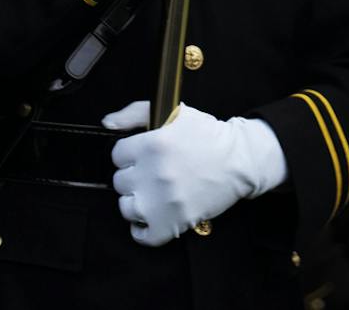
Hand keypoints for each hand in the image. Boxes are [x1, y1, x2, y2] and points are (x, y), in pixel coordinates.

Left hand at [102, 100, 285, 246]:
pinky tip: (152, 216)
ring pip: (126, 207)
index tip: (142, 157)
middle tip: (151, 174)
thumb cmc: (208, 136)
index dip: (129, 155)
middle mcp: (154, 174)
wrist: (239, 161)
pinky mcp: (173, 224)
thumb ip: (136, 113)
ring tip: (152, 194)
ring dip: (136, 201)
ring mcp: (162, 202)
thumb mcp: (175, 112)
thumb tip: (109, 122)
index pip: (117, 155)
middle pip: (120, 181)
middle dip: (134, 176)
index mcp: (152, 145)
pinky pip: (142, 235)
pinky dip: (143, 229)